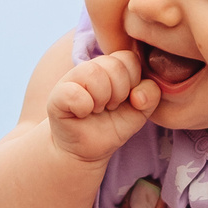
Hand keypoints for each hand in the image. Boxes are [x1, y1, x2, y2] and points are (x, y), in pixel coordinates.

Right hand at [46, 50, 159, 164]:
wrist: (87, 150)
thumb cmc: (113, 126)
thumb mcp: (140, 112)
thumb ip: (151, 95)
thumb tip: (138, 94)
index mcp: (112, 66)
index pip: (129, 58)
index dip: (133, 82)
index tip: (125, 100)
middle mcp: (91, 67)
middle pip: (114, 64)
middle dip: (119, 92)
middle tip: (110, 106)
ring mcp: (71, 78)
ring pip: (93, 73)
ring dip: (101, 99)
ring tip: (97, 110)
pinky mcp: (57, 95)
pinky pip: (73, 92)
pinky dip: (83, 107)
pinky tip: (82, 114)